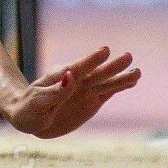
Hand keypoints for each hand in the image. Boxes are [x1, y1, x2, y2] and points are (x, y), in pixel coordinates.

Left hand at [0, 46, 140, 137]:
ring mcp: (84, 91)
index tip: (105, 49)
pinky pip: (107, 93)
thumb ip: (56, 91)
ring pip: (106, 83)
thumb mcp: (39, 101)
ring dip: (121, 78)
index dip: (91, 60)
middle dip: (112, 67)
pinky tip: (132, 82)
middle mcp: (75, 82)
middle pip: (96, 74)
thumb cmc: (29, 108)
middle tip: (128, 56)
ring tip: (138, 71)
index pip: (78, 68)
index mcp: (60, 78)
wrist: (29, 117)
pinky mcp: (91, 101)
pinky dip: (119, 88)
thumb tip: (71, 75)